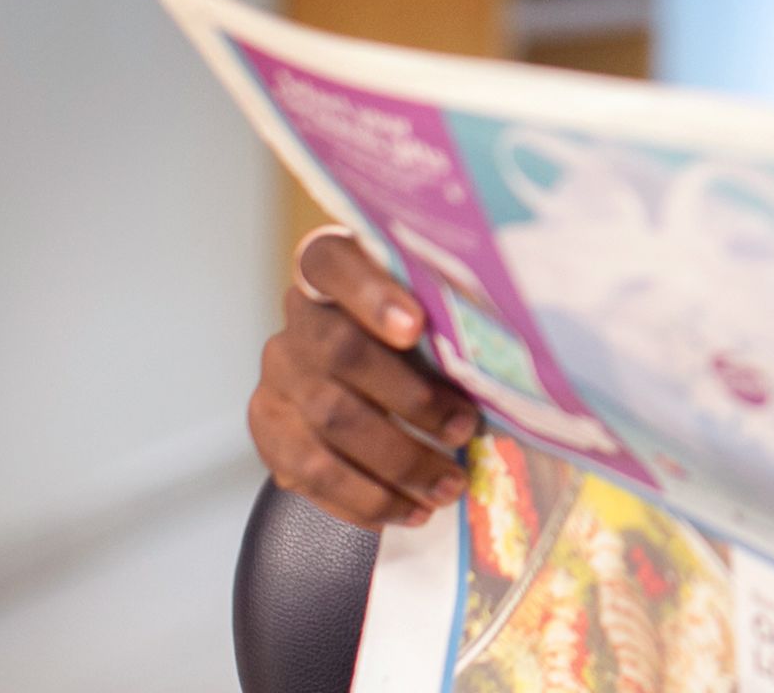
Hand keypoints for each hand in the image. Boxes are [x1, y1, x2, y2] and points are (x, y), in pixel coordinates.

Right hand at [249, 229, 482, 528]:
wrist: (347, 378)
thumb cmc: (410, 336)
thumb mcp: (428, 315)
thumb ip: (445, 323)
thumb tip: (506, 362)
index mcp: (331, 270)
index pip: (331, 263)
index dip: (370, 293)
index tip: (416, 327)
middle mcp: (297, 318)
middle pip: (341, 353)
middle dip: (412, 400)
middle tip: (464, 430)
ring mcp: (277, 374)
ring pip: (329, 421)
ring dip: (397, 462)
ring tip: (448, 487)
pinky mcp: (268, 427)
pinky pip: (309, 472)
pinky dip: (364, 499)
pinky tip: (406, 511)